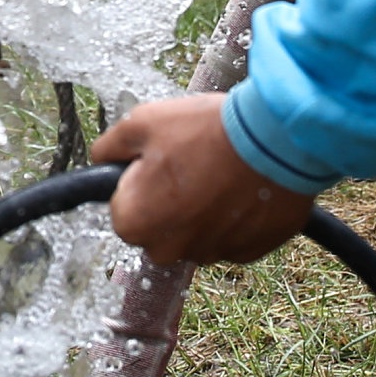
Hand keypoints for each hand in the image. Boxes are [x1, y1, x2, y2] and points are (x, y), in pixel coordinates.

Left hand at [95, 95, 311, 264]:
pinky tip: (244, 186)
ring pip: (196, 233)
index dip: (140, 180)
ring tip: (222, 171)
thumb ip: (109, 146)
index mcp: (135, 222)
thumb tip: (100, 159)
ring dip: (204, 210)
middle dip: (170, 201)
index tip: (160, 161)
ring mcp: (211, 254)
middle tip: (192, 163)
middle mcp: (169, 250)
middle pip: (159, 227)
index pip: (124, 208)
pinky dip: (235, 217)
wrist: (276, 139)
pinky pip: (231, 236)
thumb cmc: (206, 131)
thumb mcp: (142, 122)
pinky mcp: (248, 253)